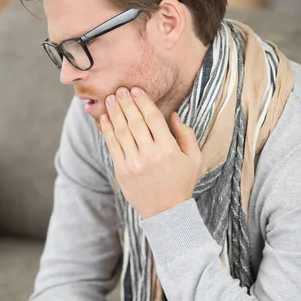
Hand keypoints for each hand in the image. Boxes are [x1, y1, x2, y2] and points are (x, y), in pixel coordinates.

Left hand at [100, 87, 201, 219]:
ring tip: (110, 99)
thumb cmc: (182, 182)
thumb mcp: (194, 158)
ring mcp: (134, 163)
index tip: (136, 89)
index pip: (153, 118)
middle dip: (126, 103)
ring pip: (122, 131)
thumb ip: (186, 134)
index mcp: (168, 149)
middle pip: (135, 121)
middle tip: (120, 89)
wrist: (166, 211)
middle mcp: (150, 154)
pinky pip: (113, 146)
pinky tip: (106, 119)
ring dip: (115, 113)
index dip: (143, 101)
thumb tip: (173, 114)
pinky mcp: (122, 171)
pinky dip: (108, 130)